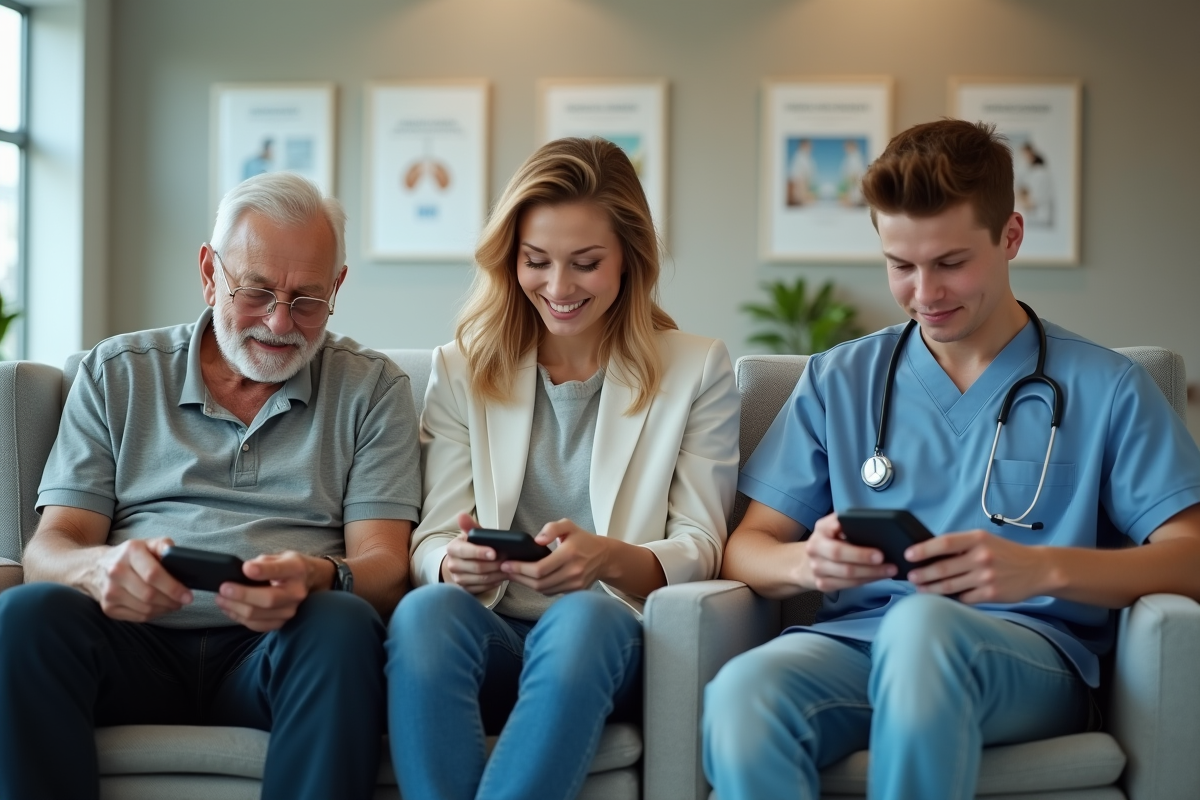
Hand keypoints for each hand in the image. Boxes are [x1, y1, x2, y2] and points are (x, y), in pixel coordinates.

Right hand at [88, 537, 192, 621]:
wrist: (96, 566)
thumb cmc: (130, 556)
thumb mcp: (147, 543)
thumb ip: (164, 545)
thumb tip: (177, 555)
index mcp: (130, 552)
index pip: (153, 574)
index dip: (173, 587)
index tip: (188, 595)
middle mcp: (116, 572)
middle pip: (150, 595)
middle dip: (172, 601)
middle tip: (183, 601)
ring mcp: (110, 592)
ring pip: (145, 608)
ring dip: (165, 609)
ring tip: (174, 604)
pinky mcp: (108, 607)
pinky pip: (138, 617)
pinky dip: (154, 615)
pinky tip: (160, 608)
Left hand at [214, 550, 321, 631]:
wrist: (306, 581)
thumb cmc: (288, 567)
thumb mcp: (280, 555)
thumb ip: (263, 562)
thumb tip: (244, 572)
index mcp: (296, 569)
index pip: (279, 571)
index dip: (262, 570)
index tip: (246, 569)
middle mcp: (296, 592)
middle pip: (268, 599)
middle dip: (242, 595)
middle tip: (223, 589)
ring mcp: (290, 610)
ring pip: (258, 615)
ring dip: (235, 608)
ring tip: (220, 599)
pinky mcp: (281, 623)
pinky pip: (257, 625)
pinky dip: (239, 618)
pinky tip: (229, 609)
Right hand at [440, 512, 506, 593]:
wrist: (463, 562)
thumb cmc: (471, 546)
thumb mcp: (471, 535)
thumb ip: (470, 526)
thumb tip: (462, 515)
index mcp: (453, 548)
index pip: (465, 551)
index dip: (480, 552)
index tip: (494, 552)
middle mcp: (452, 565)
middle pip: (477, 567)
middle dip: (495, 564)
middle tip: (508, 559)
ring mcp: (458, 579)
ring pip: (482, 579)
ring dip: (498, 573)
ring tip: (509, 567)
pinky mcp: (466, 589)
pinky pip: (483, 588)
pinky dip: (495, 582)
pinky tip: (503, 576)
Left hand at [500, 519, 608, 594]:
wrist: (604, 557)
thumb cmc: (583, 540)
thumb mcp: (568, 525)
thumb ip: (552, 528)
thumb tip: (537, 540)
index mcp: (569, 554)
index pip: (540, 568)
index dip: (520, 568)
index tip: (506, 564)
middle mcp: (573, 571)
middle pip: (539, 582)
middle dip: (519, 577)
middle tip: (505, 569)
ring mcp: (574, 584)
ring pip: (543, 590)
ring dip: (526, 584)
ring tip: (514, 574)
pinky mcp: (574, 591)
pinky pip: (551, 592)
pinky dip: (538, 587)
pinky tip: (529, 579)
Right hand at [801, 513, 896, 591]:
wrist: (806, 562)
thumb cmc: (830, 541)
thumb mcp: (834, 527)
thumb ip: (848, 523)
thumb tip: (876, 526)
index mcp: (821, 529)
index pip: (836, 529)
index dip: (851, 531)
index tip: (872, 538)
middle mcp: (815, 547)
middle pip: (838, 553)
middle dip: (863, 557)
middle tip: (884, 558)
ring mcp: (817, 568)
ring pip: (846, 573)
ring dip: (870, 572)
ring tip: (890, 569)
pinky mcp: (822, 584)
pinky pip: (848, 584)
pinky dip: (866, 581)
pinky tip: (878, 577)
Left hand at [906, 531, 1050, 603]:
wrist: (1038, 569)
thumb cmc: (1005, 553)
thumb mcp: (985, 540)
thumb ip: (961, 545)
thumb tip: (930, 553)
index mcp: (977, 539)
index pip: (944, 543)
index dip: (923, 549)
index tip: (909, 555)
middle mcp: (981, 557)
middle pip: (943, 568)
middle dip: (922, 574)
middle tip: (911, 577)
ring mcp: (986, 577)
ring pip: (950, 585)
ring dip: (931, 589)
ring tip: (920, 588)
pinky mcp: (991, 594)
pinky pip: (963, 598)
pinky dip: (951, 598)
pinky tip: (942, 598)